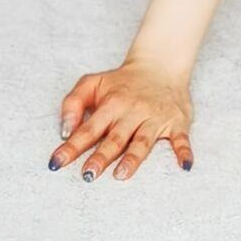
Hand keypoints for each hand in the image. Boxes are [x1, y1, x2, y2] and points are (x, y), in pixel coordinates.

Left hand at [47, 58, 194, 182]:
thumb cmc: (122, 82)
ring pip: (143, 141)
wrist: (160, 64)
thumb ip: (73, 103)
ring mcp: (155, 118)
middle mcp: (132, 112)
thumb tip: (65, 131)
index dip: (71, 146)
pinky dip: (183, 152)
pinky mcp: (176, 123)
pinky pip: (181, 140)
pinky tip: (184, 166)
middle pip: (115, 138)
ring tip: (120, 175)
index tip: (56, 163)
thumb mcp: (93, 83)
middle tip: (87, 175)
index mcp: (111, 104)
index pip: (88, 129)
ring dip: (133, 158)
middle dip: (100, 157)